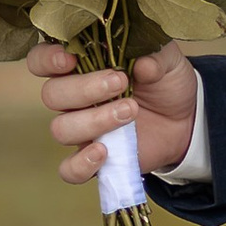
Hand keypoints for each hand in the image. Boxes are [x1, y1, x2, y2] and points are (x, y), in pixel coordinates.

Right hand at [29, 38, 197, 184]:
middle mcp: (73, 97)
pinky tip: (105, 152)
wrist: (184, 120)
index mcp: (81, 66)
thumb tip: (143, 64)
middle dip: (84, 89)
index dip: (46, 59)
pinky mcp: (92, 159)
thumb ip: (156, 55)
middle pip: (52, 95)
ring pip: (61, 129)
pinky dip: (81, 164)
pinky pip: (69, 169)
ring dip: (94, 120)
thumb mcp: (167, 60)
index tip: (70, 59)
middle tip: (121, 83)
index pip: (41, 60)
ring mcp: (81, 129)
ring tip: (129, 111)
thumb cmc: (164, 82)